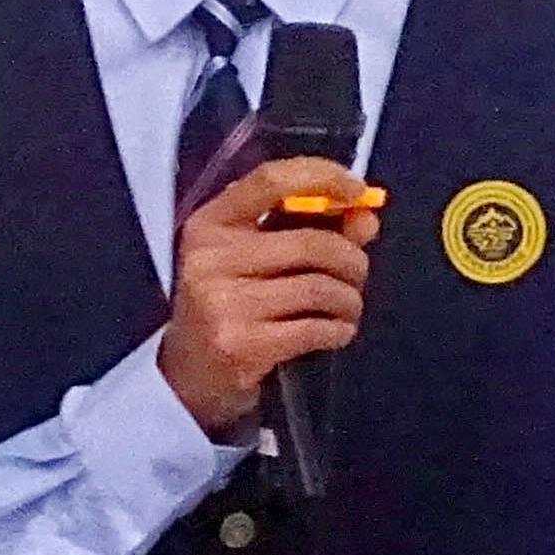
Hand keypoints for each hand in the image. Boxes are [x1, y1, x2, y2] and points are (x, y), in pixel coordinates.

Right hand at [157, 158, 377, 438]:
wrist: (188, 377)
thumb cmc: (229, 304)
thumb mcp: (255, 258)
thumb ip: (308, 229)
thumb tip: (366, 217)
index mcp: (211, 223)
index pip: (272, 179)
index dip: (324, 177)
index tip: (358, 191)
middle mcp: (210, 257)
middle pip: (313, 243)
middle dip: (351, 260)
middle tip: (355, 275)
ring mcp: (223, 302)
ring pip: (321, 288)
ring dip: (349, 300)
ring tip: (345, 308)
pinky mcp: (241, 345)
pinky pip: (316, 328)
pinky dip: (339, 329)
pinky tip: (335, 331)